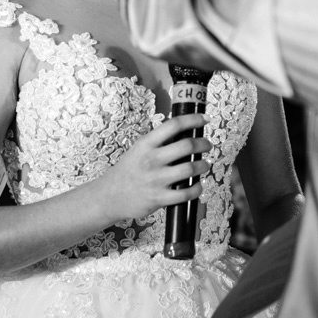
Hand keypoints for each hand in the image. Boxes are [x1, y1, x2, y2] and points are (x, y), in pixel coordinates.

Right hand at [92, 113, 211, 220]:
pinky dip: (197, 188)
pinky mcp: (159, 198)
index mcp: (146, 144)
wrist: (109, 196)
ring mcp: (156, 180)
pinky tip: (198, 185)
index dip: (193, 120)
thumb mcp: (139, 150)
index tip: (205, 119)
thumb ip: (158, 142)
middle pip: (187, 145)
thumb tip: (185, 132)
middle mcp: (152, 159)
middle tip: (208, 145)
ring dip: (203, 165)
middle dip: (203, 143)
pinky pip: (186, 193)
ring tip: (205, 164)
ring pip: (190, 168)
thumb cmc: (128, 171)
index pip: (174, 125)